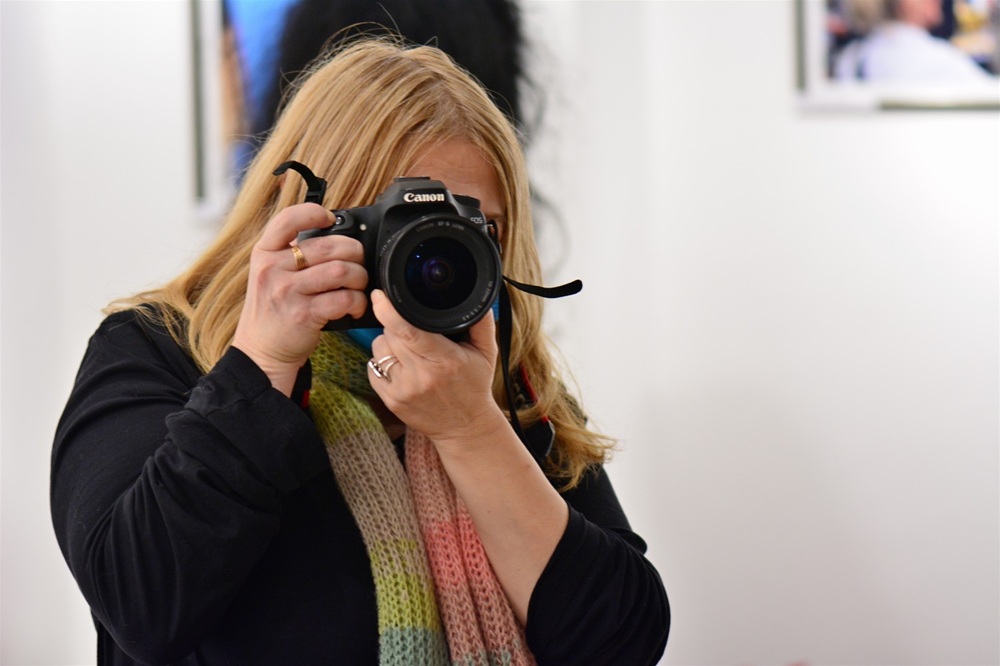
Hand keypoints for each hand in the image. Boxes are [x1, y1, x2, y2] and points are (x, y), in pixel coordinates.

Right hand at [232, 203, 367, 394]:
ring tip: (358, 286)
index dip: (314, 212)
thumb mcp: (269, 274)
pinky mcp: (303, 315)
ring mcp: (287, 292)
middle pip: (329, 245)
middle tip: (358, 263)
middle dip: (354, 252)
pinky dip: (357, 302)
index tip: (330, 220)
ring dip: (360, 278)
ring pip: (341, 270)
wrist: (261, 351)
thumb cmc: (273, 311)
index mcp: (264, 253)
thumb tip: (332, 234)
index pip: (287, 219)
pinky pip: (344, 299)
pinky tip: (354, 306)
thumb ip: (290, 253)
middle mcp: (273, 269)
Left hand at [367, 289, 506, 446]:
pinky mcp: (391, 401)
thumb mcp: (486, 353)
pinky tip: (400, 366)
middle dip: (396, 324)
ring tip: (408, 350)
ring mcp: (403, 390)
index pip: (408, 331)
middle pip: (390, 334)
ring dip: (388, 343)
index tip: (380, 296)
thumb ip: (482, 322)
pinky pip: (372, 368)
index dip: (389, 311)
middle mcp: (421, 376)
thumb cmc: (475, 386)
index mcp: (444, 360)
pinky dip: (382, 362)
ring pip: (378, 348)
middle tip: (413, 330)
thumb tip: (480, 299)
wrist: (465, 428)